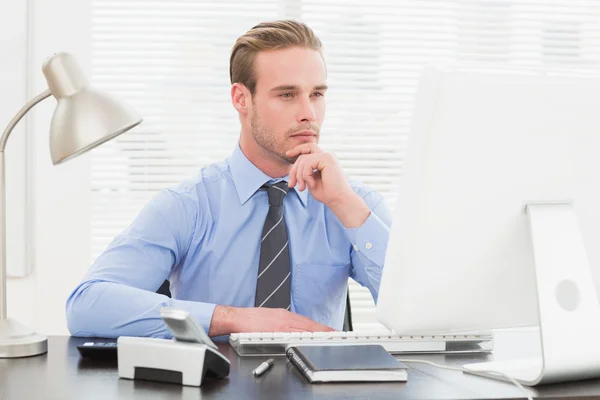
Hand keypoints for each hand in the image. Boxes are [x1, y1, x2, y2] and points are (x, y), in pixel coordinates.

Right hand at [208, 305, 333, 335]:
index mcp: (285, 315)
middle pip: (308, 325)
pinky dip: (304, 335)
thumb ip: (283, 323)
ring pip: (303, 328)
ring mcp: (281, 324)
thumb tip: (293, 329)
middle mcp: (285, 318)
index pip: (307, 322)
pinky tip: (311, 338)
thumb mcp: (271, 318)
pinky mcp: (275, 330)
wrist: (237, 318)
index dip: (320, 327)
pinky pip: (293, 333)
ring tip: (329, 336)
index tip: (331, 330)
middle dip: (323, 330)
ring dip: (317, 332)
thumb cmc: (251, 320)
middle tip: (336, 334)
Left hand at [286, 143, 370, 227]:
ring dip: (299, 175)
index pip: (309, 149)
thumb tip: (292, 168)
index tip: (288, 154)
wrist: (339, 200)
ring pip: (303, 159)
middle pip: (303, 155)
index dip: (297, 149)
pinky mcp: (327, 159)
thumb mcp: (310, 181)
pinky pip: (308, 163)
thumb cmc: (327, 194)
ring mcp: (328, 156)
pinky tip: (312, 184)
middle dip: (294, 170)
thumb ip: (304, 172)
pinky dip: (305, 175)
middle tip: (292, 185)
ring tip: (302, 188)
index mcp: (324, 160)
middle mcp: (327, 156)